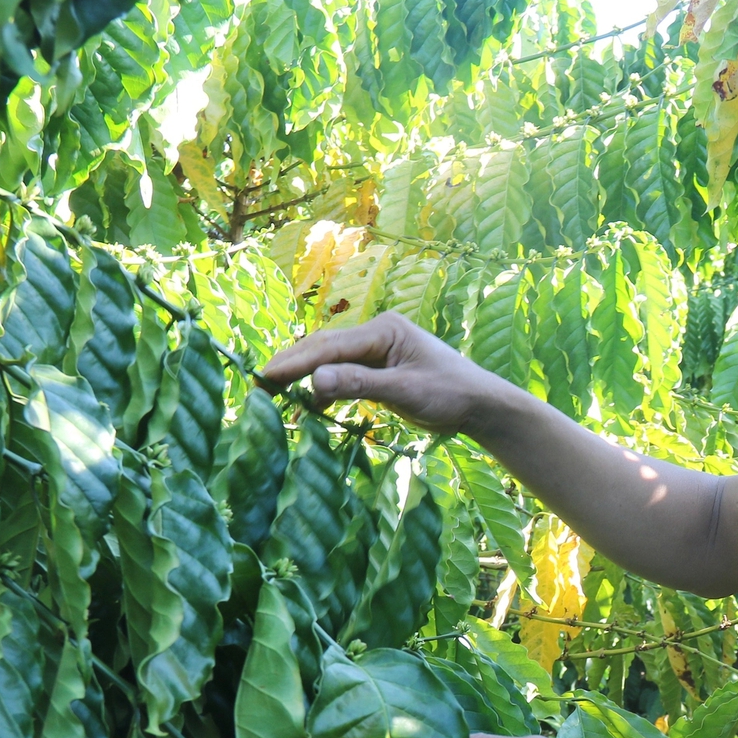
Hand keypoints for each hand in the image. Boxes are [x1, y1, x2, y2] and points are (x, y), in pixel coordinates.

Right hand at [258, 312, 510, 435]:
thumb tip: (315, 381)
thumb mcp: (405, 390)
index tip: (265, 377)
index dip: (295, 362)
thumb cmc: (450, 394)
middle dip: (291, 365)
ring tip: (274, 396)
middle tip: (258, 385)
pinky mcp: (378, 368)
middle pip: (324, 348)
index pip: (330, 346)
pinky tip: (310, 406)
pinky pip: (343, 375)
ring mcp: (376, 351)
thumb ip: (360, 385)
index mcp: (383, 330)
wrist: (479, 404)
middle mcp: (376, 334)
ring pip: (330, 361)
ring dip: (304, 377)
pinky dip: (324, 388)